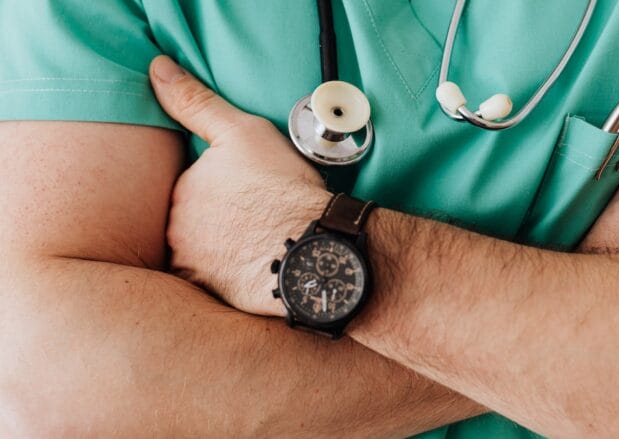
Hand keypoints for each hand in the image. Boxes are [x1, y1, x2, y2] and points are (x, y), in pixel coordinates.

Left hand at [149, 55, 329, 316]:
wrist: (313, 247)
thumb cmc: (282, 189)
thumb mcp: (242, 131)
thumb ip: (196, 103)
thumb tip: (157, 71)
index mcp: (180, 193)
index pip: (192, 188)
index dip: (223, 189)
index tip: (250, 193)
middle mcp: (176, 233)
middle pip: (193, 224)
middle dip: (218, 222)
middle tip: (256, 220)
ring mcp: (194, 269)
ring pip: (203, 256)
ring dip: (223, 252)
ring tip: (260, 246)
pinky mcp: (215, 298)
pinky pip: (216, 285)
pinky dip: (231, 278)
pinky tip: (256, 270)